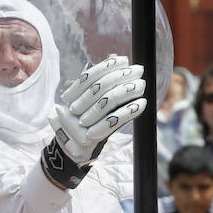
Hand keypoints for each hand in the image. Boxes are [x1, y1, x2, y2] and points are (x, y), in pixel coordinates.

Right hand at [42, 55, 146, 189]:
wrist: (73, 152)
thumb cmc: (85, 124)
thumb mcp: (85, 104)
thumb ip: (97, 87)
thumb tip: (117, 61)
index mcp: (70, 98)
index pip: (88, 78)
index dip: (106, 67)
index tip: (123, 60)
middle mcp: (72, 110)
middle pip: (99, 88)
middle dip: (121, 76)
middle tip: (138, 70)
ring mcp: (80, 125)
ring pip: (107, 102)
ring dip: (128, 91)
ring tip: (142, 84)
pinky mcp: (92, 138)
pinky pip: (113, 122)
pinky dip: (129, 111)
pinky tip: (141, 104)